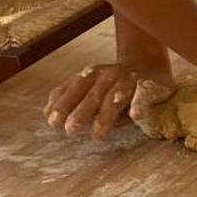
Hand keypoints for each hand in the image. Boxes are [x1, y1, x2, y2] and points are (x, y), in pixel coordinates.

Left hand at [46, 41, 173, 140]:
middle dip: (80, 112)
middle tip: (70, 130)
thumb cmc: (114, 81)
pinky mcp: (149, 85)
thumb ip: (70, 96)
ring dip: (105, 115)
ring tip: (98, 134)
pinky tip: (135, 116)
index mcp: (91, 74)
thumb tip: (47, 113)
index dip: (63, 104)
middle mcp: (108, 75)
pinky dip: (139, 104)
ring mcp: (128, 80)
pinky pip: (143, 95)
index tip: (52, 122)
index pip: (73, 89)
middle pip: (92, 94)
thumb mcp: (90, 84)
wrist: (147, 62)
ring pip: (115, 98)